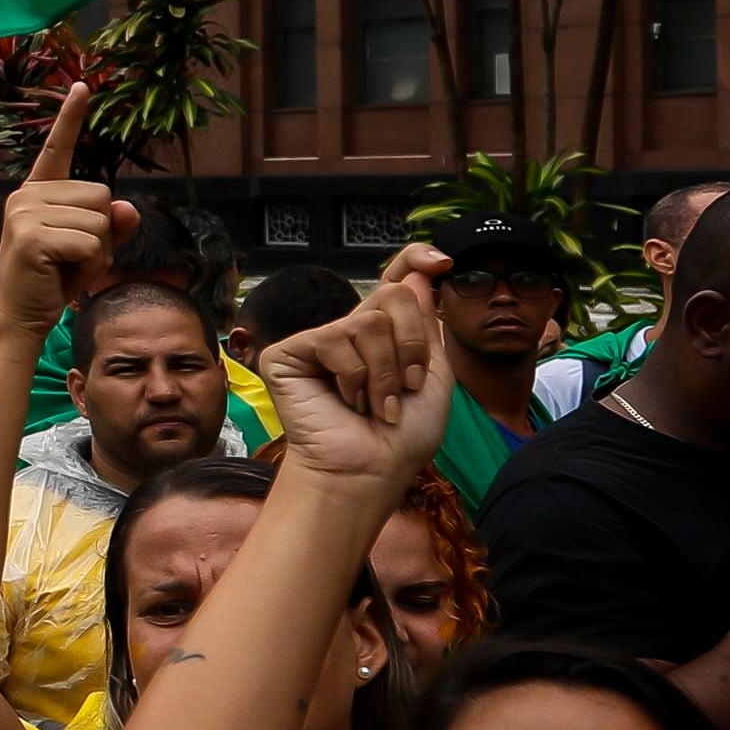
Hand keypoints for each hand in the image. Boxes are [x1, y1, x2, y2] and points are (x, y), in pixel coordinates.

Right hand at [0, 83, 135, 334]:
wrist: (18, 321)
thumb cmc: (51, 284)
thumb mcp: (89, 250)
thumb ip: (111, 225)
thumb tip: (128, 208)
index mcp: (36, 194)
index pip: (58, 149)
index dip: (71, 118)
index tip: (82, 87)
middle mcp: (26, 196)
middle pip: (102, 195)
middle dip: (101, 233)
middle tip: (70, 260)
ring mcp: (26, 213)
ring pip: (100, 220)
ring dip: (96, 252)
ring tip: (65, 268)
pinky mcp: (32, 235)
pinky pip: (91, 242)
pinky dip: (88, 265)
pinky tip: (61, 275)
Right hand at [257, 246, 453, 491]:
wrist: (371, 468)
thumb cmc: (402, 433)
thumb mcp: (433, 373)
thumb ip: (425, 323)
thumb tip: (416, 274)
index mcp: (386, 335)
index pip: (396, 282)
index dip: (415, 260)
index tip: (440, 263)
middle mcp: (351, 332)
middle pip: (392, 295)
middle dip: (413, 345)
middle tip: (409, 386)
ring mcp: (319, 342)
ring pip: (369, 321)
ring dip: (386, 372)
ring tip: (377, 405)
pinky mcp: (288, 353)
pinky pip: (336, 339)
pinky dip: (354, 376)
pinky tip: (348, 402)